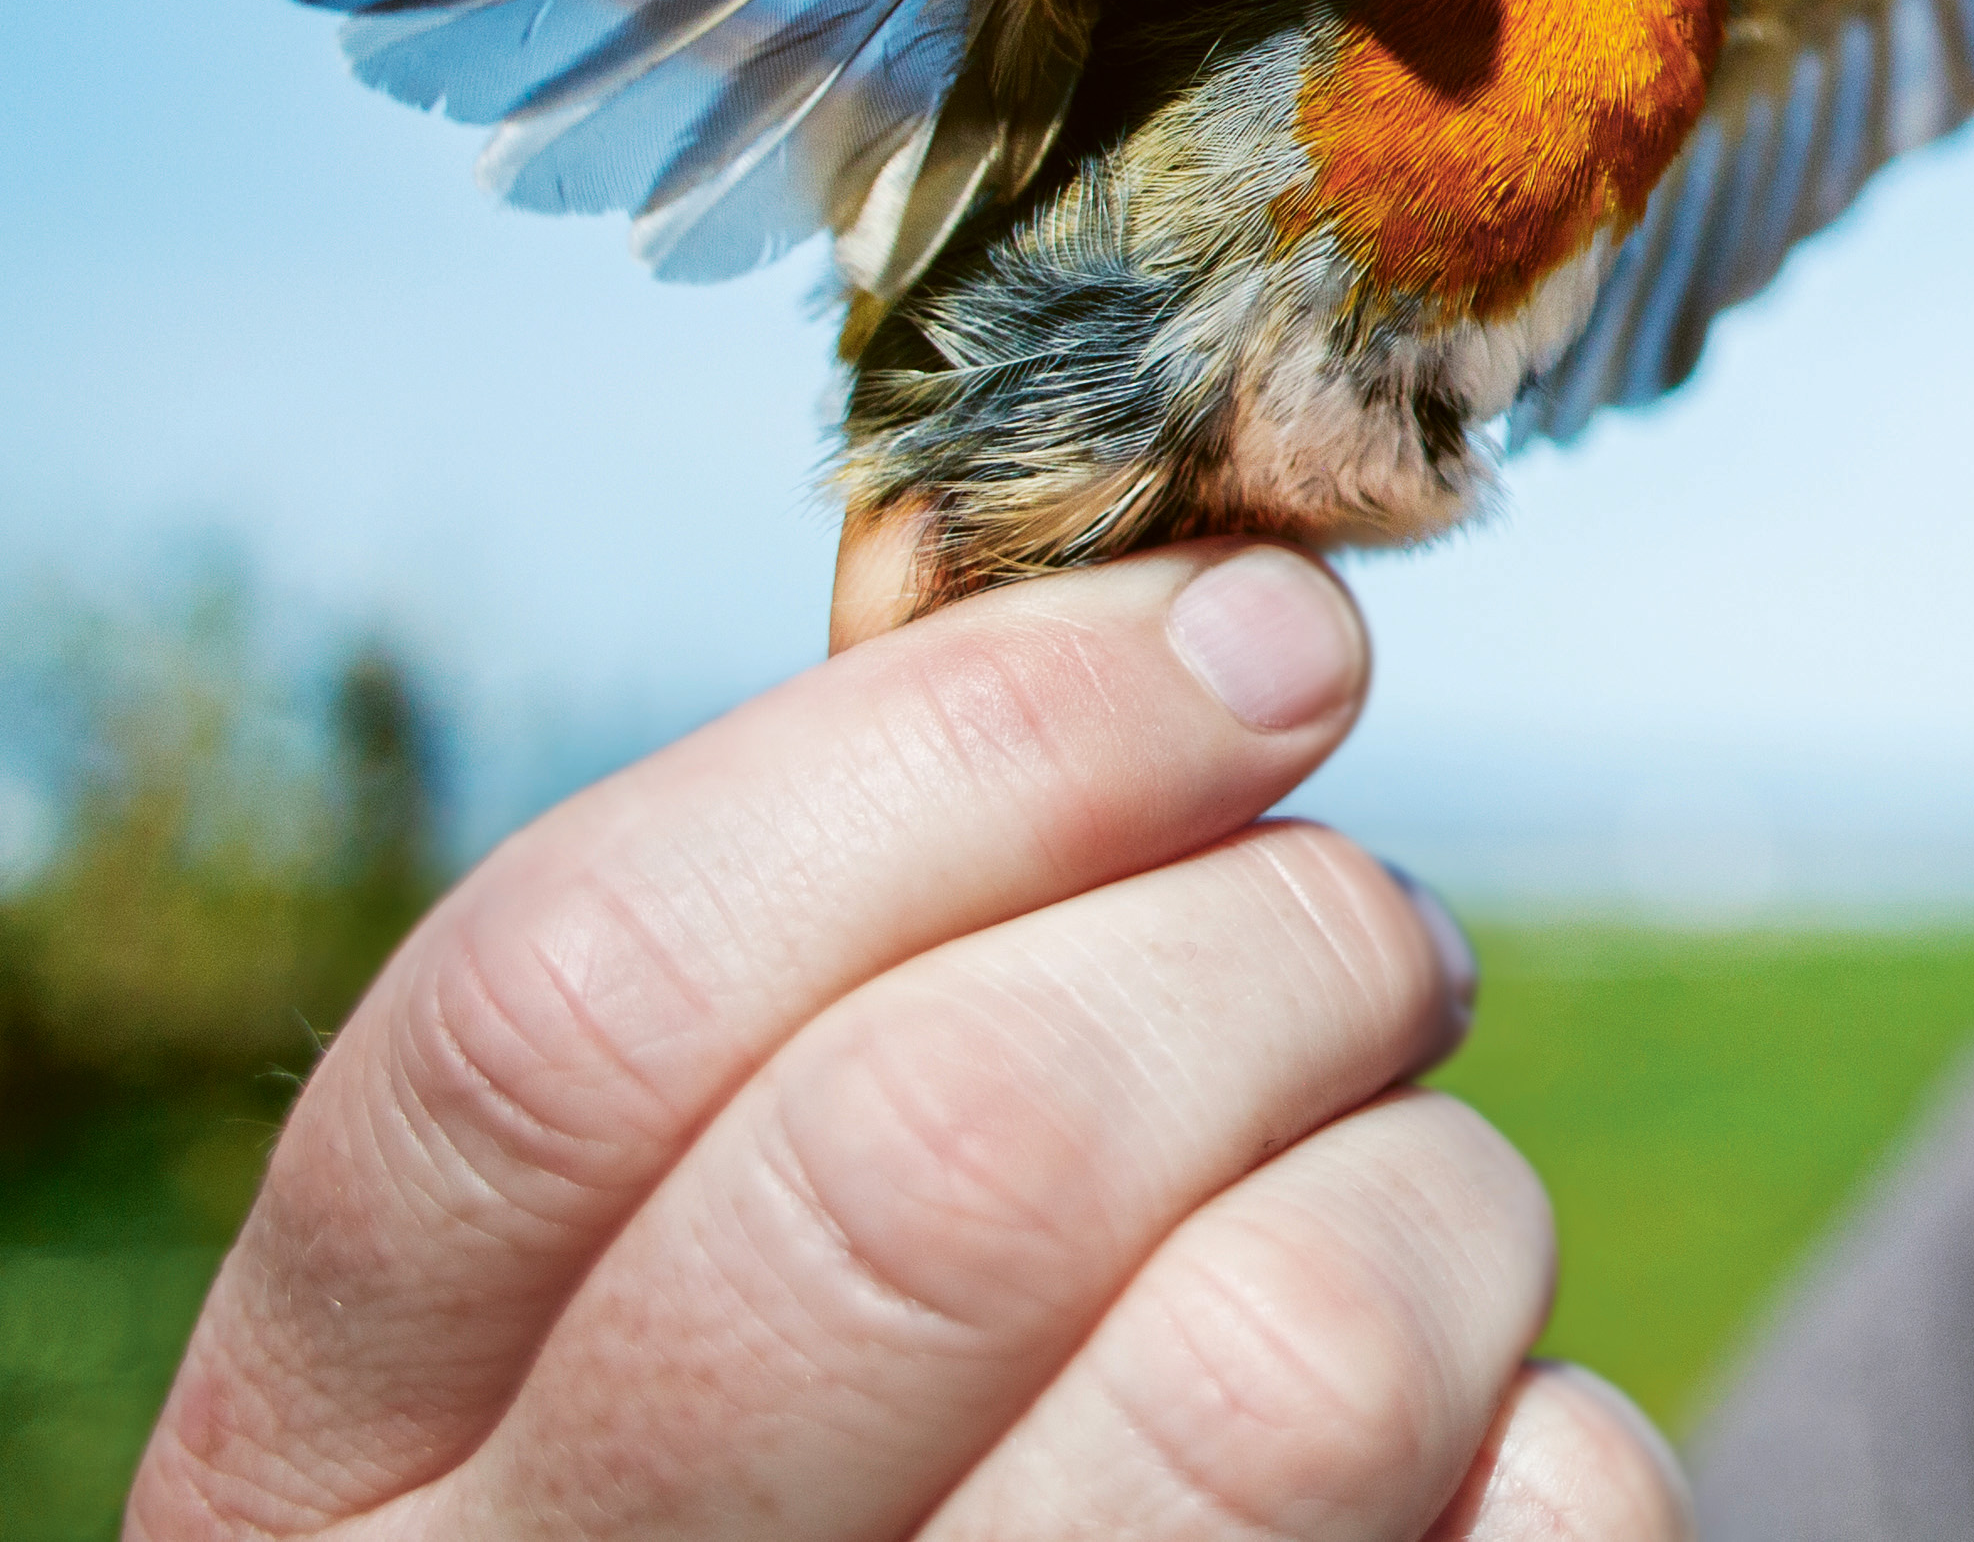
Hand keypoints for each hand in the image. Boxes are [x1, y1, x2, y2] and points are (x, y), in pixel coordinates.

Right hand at [130, 540, 1684, 1540]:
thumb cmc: (804, 1458)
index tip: (1255, 631)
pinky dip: (1543, 1434)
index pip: (577, 1003)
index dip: (981, 738)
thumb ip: (842, 966)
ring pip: (1284, 1363)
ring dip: (1435, 1197)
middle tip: (1369, 940)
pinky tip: (1442, 1452)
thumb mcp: (651, 1254)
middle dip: (1276, 942)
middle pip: (960, 1152)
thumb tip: (1214, 620)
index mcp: (332, 1453)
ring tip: (1408, 1202)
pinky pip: (1521, 1532)